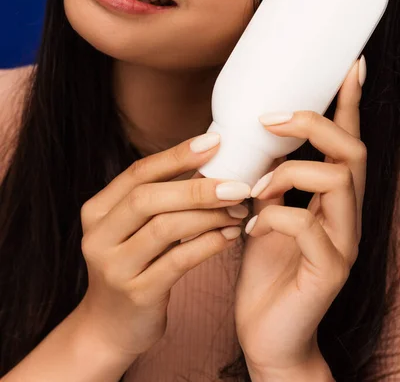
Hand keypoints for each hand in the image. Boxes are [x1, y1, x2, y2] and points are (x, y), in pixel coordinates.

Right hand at [77, 134, 250, 364]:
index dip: (176, 155)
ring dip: (208, 216)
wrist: (111, 327)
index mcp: (97, 211)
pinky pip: (178, 261)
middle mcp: (98, 236)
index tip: (214, 142)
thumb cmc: (134, 264)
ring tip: (238, 211)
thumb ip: (162, 197)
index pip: (137, 173)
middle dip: (197, 189)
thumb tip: (211, 159)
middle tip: (237, 185)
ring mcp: (115, 267)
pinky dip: (208, 244)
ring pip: (165, 228)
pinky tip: (230, 236)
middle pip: (148, 198)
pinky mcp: (137, 294)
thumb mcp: (134, 228)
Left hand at [234, 58, 365, 377]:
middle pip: (353, 151)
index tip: (349, 66)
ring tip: (256, 189)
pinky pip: (308, 224)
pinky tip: (250, 228)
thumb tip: (252, 140)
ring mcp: (344, 242)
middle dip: (314, 125)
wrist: (269, 333)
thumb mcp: (265, 211)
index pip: (348, 141)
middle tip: (274, 120)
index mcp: (333, 198)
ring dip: (288, 174)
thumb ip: (268, 178)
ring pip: (338, 180)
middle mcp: (348, 215)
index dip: (350, 103)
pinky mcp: (330, 270)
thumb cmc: (267, 269)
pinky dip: (273, 216)